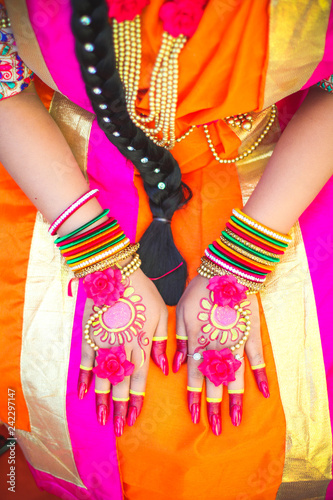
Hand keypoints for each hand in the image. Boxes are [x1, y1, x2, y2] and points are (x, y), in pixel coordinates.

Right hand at [77, 268, 167, 435]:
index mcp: (142, 342)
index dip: (135, 400)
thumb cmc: (142, 290)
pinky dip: (85, 377)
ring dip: (102, 399)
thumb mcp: (161, 312)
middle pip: (120, 383)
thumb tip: (165, 368)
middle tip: (116, 429)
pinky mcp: (91, 334)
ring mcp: (104, 341)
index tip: (132, 419)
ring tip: (100, 419)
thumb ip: (162, 341)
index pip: (139, 378)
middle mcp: (122, 347)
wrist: (114, 270)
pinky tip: (82, 393)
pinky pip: (86, 360)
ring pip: (103, 377)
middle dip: (118, 407)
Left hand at [174, 275, 268, 434]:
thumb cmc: (198, 291)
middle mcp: (219, 347)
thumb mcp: (180, 313)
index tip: (195, 417)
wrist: (226, 272)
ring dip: (237, 400)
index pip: (196, 377)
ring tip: (238, 419)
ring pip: (237, 377)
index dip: (195, 398)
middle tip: (217, 429)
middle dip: (215, 408)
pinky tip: (265, 391)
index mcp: (199, 342)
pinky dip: (261, 375)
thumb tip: (178, 367)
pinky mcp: (251, 333)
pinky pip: (257, 358)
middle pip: (217, 383)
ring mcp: (237, 342)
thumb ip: (180, 341)